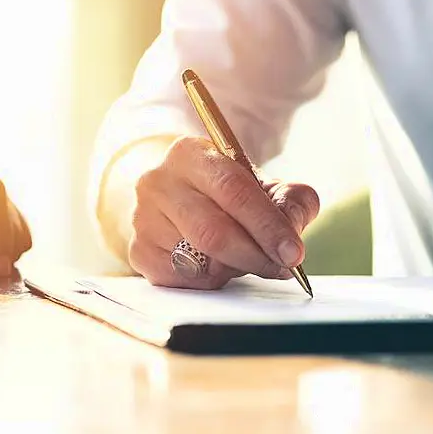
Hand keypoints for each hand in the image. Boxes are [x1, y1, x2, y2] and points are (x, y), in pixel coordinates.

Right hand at [128, 136, 318, 288]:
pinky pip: (185, 280)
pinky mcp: (139, 252)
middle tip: (282, 267)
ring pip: (200, 260)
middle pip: (214, 232)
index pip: (234, 191)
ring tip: (248, 258)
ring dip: (235, 268)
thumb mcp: (262, 184)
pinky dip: (212, 279)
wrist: (178, 194)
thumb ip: (290, 200)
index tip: (293, 252)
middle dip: (256, 255)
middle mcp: (158, 182)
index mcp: (190, 154)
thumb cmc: (225, 191)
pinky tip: (218, 264)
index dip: (268, 225)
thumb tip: (293, 228)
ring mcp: (143, 219)